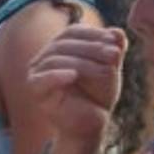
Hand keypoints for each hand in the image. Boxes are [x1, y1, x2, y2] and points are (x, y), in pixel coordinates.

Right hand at [28, 26, 126, 146]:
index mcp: (59, 48)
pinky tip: (73, 76)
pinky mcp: (36, 91)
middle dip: (92, 48)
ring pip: (55, 60)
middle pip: (63, 44)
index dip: (93, 34)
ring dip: (83, 63)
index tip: (115, 42)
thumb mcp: (109, 68)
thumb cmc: (98, 93)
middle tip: (114, 55)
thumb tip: (118, 32)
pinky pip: (41, 79)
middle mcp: (44, 57)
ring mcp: (37, 73)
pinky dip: (57, 75)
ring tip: (105, 71)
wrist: (92, 122)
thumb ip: (113, 49)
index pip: (72, 32)